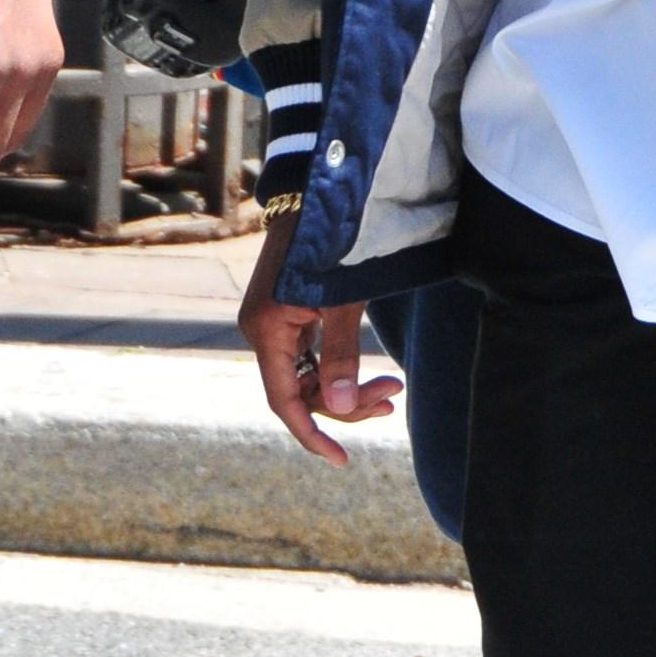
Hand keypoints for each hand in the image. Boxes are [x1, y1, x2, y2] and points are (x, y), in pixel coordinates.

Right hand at [239, 217, 401, 465]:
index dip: (311, 434)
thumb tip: (340, 407)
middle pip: (303, 392)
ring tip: (392, 388)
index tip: (341, 459)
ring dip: (348, 387)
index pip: (284, 401)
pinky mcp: (287, 316)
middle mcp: (262, 332)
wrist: (315, 197)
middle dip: (347, 402)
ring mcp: (274, 325)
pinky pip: (310, 358)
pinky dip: (338, 369)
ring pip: (310, 377)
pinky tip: (368, 375)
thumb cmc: (331, 246)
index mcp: (266, 331)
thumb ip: (341, 355)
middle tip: (393, 396)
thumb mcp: (342, 303)